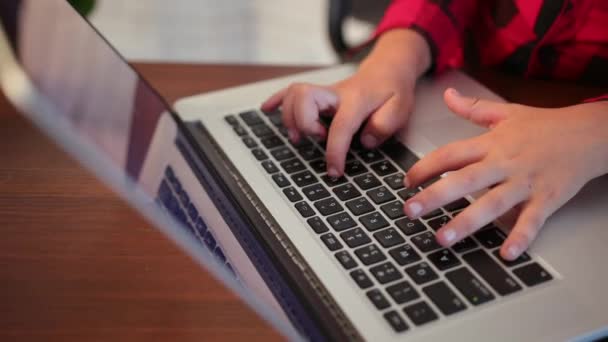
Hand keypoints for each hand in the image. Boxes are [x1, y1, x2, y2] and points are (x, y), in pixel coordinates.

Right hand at [261, 68, 414, 176]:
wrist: (388, 69)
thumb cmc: (393, 91)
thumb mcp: (401, 109)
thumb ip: (384, 125)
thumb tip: (364, 141)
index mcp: (357, 99)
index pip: (340, 125)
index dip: (335, 151)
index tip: (334, 171)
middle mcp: (335, 92)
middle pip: (304, 98)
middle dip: (304, 123)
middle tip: (317, 139)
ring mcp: (323, 92)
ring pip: (294, 95)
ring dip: (290, 117)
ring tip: (301, 136)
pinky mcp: (317, 93)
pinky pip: (291, 91)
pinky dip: (276, 100)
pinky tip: (265, 109)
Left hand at [403, 88, 607, 259]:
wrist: (590, 133)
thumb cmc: (546, 125)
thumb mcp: (506, 112)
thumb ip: (473, 107)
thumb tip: (448, 94)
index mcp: (491, 143)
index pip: (450, 154)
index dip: (425, 167)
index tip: (406, 182)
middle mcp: (504, 163)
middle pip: (464, 180)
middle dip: (434, 196)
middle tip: (408, 211)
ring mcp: (526, 182)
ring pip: (492, 204)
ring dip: (466, 223)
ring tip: (442, 238)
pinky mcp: (548, 198)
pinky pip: (532, 220)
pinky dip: (521, 237)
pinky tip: (506, 253)